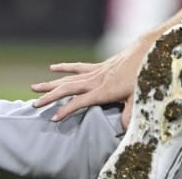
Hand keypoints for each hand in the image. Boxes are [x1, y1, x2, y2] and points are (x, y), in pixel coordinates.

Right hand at [30, 40, 148, 124]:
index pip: (80, 102)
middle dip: (50, 96)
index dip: (66, 110)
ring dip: (51, 84)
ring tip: (35, 87)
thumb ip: (129, 115)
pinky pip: (77, 67)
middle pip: (68, 88)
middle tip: (35, 104)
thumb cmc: (143, 77)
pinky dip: (64, 68)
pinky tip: (52, 68)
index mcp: (104, 90)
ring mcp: (96, 72)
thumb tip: (123, 130)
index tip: (54, 118)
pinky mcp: (98, 67)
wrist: (146, 52)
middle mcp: (96, 80)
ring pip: (68, 78)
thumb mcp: (138, 99)